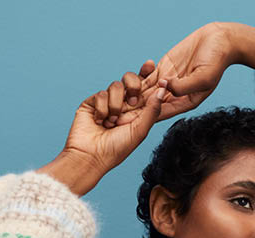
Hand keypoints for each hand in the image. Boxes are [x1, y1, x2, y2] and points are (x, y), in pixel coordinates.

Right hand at [61, 61, 167, 177]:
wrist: (91, 156)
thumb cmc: (116, 150)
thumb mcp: (140, 130)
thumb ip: (152, 109)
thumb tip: (163, 89)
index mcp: (137, 112)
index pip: (144, 88)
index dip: (148, 75)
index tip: (151, 65)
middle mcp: (123, 105)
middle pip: (130, 80)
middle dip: (133, 85)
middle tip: (132, 100)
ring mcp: (107, 103)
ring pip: (116, 86)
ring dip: (115, 105)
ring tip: (111, 123)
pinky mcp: (93, 102)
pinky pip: (101, 94)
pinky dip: (102, 109)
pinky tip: (100, 122)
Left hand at [111, 22, 236, 124]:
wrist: (220, 41)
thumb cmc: (216, 61)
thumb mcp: (202, 77)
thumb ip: (184, 86)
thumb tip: (166, 88)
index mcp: (185, 103)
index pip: (161, 113)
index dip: (144, 118)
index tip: (128, 124)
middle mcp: (175, 96)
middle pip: (150, 105)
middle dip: (133, 111)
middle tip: (114, 117)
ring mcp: (169, 81)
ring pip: (146, 92)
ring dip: (131, 97)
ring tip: (114, 102)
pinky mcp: (165, 68)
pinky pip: (147, 77)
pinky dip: (136, 80)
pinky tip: (123, 84)